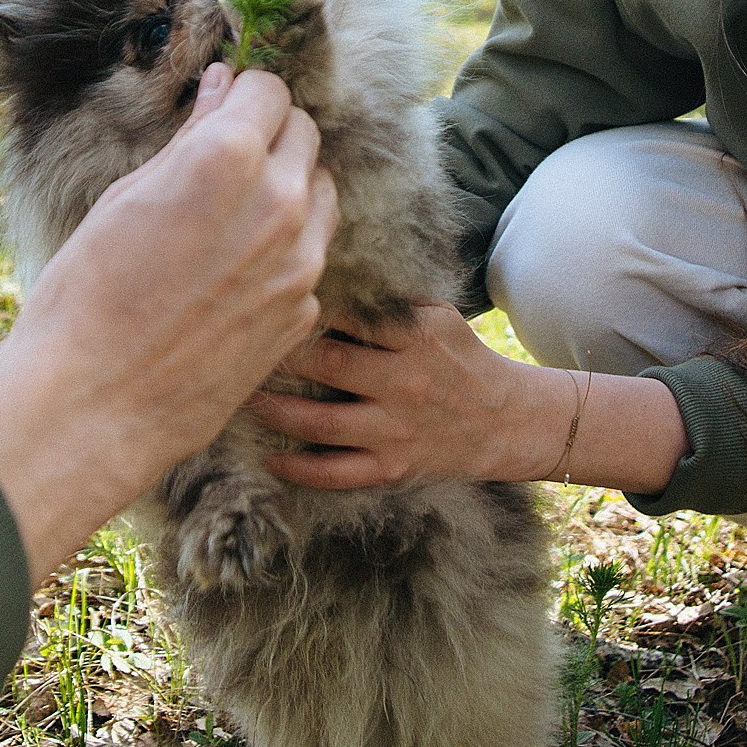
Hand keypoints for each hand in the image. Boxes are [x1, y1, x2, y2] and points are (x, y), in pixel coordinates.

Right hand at [0, 63, 336, 583]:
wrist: (92, 404)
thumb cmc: (87, 296)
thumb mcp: (126, 197)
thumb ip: (189, 139)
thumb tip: (220, 90)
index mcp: (228, 158)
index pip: (271, 90)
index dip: (242, 97)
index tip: (223, 112)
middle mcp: (280, 204)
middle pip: (305, 135)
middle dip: (270, 136)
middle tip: (223, 164)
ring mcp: (300, 263)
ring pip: (322, 194)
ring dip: (290, 190)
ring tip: (231, 219)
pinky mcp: (304, 313)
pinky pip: (311, 257)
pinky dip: (285, 253)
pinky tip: (232, 276)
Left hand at [247, 305, 550, 487]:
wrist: (506, 420)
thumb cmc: (461, 359)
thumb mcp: (438, 316)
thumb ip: (389, 302)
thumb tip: (328, 273)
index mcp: (417, 337)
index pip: (351, 315)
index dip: (306, 308)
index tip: (269, 300)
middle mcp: (405, 382)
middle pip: (328, 365)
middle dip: (279, 356)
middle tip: (239, 345)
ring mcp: (397, 429)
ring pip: (321, 423)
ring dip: (275, 411)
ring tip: (242, 398)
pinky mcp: (393, 468)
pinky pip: (337, 473)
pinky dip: (299, 469)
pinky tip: (268, 458)